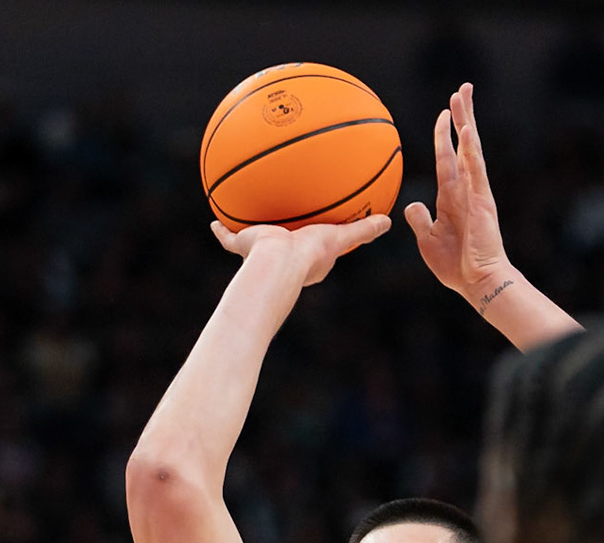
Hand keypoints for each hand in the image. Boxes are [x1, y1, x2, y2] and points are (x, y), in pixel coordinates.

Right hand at [210, 215, 390, 286]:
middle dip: (283, 237)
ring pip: (253, 241)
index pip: (314, 250)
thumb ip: (364, 230)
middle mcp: (282, 257)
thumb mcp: (342, 238)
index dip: (317, 241)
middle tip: (284, 224)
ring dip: (249, 234)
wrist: (278, 261)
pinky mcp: (242, 246)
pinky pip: (228, 238)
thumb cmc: (311, 253)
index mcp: (306, 259)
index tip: (320, 232)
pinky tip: (214, 222)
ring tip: (246, 219)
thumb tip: (389, 222)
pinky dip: (221, 231)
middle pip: (283, 244)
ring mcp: (260, 253)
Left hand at [405, 83, 510, 302]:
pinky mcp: (482, 199)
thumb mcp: (427, 239)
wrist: (477, 281)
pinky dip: (471, 148)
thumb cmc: (455, 265)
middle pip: (463, 143)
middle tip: (461, 90)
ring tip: (463, 95)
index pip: (447, 157)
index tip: (444, 113)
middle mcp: (464, 187)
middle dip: (461, 115)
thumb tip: (411, 204)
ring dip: (466, 120)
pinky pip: (475, 169)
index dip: (445, 134)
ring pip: (470, 147)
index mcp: (451, 195)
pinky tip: (467, 128)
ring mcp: (475, 191)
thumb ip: (420, 219)